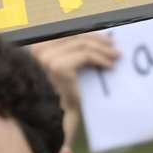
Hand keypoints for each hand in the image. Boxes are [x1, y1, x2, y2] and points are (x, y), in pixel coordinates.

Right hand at [28, 32, 119, 146]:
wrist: (56, 119)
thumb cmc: (61, 96)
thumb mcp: (65, 68)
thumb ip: (73, 52)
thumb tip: (95, 38)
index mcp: (36, 47)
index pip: (67, 33)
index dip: (87, 34)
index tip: (104, 38)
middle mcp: (37, 49)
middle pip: (74, 35)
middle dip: (97, 39)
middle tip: (113, 45)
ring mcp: (46, 58)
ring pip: (82, 44)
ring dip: (103, 49)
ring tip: (116, 56)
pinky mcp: (58, 67)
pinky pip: (86, 56)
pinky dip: (101, 59)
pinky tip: (110, 66)